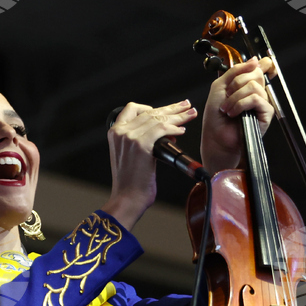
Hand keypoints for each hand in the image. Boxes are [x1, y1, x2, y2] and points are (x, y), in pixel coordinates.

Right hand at [102, 100, 197, 228]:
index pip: (132, 109)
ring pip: (158, 118)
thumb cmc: (131, 183)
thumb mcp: (129, 156)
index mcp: (114, 133)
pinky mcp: (141, 145)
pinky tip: (182, 131)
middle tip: (186, 106)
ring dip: (178, 116)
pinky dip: (174, 128)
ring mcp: (129, 137)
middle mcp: (120, 132)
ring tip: (190, 115)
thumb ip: (139, 140)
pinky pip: (162, 129)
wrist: (127, 199)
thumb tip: (164, 133)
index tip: (166, 109)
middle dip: (171, 108)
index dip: (151, 107)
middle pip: (150, 112)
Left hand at [201, 56, 274, 173]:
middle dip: (236, 83)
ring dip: (235, 97)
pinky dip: (241, 104)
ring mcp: (262, 102)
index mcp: (247, 84)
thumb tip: (254, 60)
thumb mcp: (219, 87)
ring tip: (227, 109)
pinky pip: (256, 99)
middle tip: (227, 96)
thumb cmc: (216, 116)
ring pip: (254, 86)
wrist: (215, 136)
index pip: (261, 67)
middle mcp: (256, 92)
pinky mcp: (266, 113)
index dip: (261, 63)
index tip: (253, 65)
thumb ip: (234, 71)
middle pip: (256, 73)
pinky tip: (234, 113)